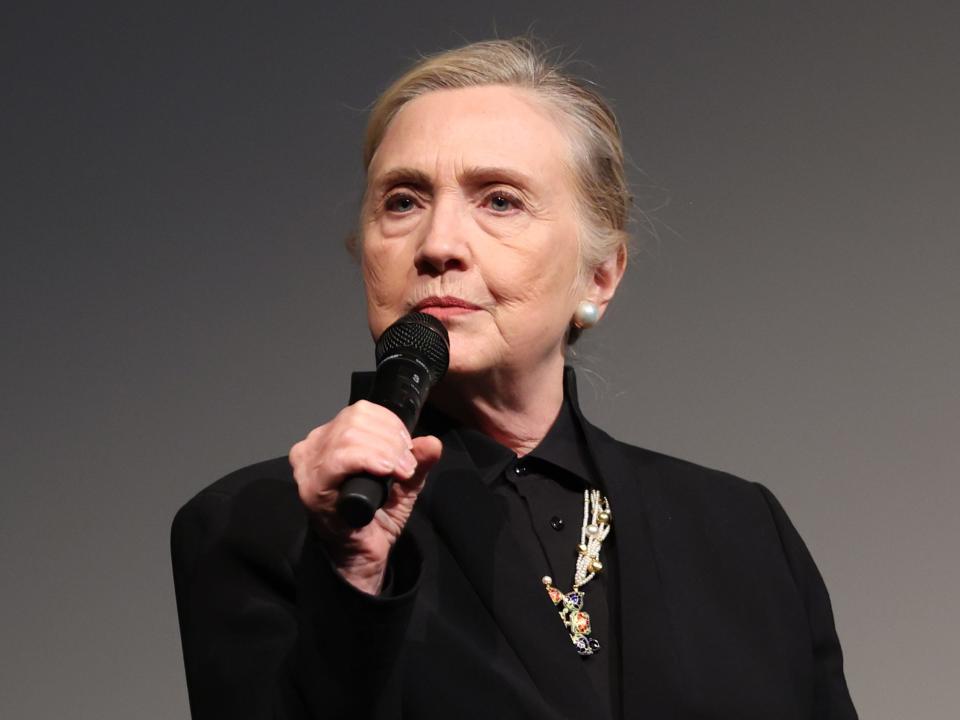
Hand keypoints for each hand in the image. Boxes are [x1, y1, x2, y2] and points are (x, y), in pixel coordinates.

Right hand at [289, 400, 441, 593]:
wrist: (359, 557)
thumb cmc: (375, 520)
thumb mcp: (403, 485)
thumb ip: (418, 461)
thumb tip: (432, 442)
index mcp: (329, 439)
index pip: (360, 411)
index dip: (390, 425)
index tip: (407, 450)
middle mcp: (312, 448)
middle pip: (355, 420)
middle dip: (391, 440)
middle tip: (406, 466)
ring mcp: (307, 467)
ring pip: (349, 436)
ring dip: (385, 451)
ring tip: (400, 472)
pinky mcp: (311, 488)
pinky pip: (339, 459)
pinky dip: (368, 460)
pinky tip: (385, 472)